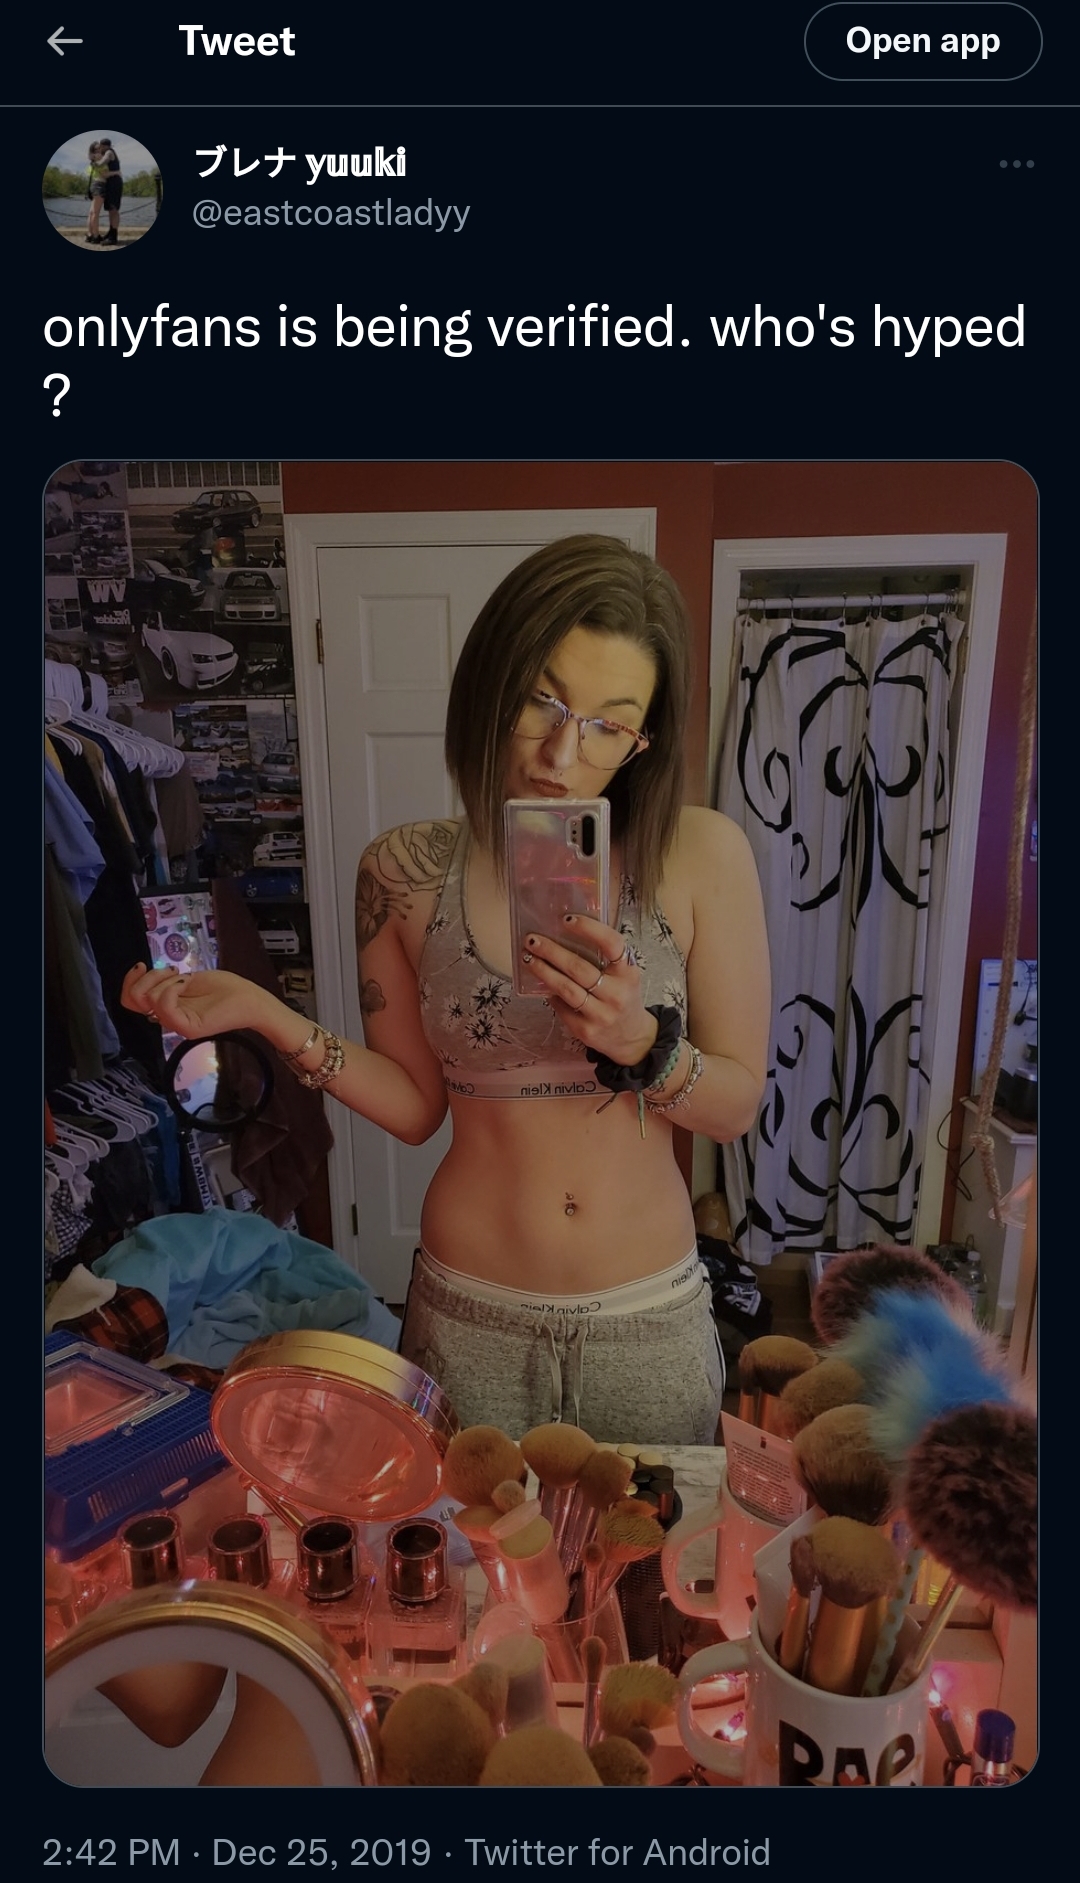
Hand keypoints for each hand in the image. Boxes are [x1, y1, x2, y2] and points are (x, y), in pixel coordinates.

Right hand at [121, 964, 273, 1041]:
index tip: (142, 965)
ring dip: (164, 980)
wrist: (249, 999)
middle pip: (132, 1000)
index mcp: (165, 1007)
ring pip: (149, 999)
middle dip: (147, 978)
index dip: (129, 981)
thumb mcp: (186, 979)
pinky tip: (186, 983)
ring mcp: (176, 1024)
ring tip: (186, 979)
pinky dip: (171, 989)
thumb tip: (142, 979)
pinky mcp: (187, 1027)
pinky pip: (165, 1007)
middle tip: (172, 972)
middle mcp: (167, 1017)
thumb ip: (164, 983)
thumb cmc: (223, 988)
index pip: (130, 1000)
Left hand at [521, 913, 657, 1064]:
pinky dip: (550, 994)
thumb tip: (566, 933)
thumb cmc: (623, 996)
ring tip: (529, 959)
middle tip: (533, 940)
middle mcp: (617, 994)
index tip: (566, 919)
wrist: (632, 1037)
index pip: (612, 945)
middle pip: (579, 968)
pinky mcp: (587, 1031)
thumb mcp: (624, 975)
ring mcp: (601, 1014)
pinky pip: (561, 1008)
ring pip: (566, 989)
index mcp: (628, 973)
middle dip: (552, 951)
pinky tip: (542, 984)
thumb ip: (606, 958)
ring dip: (544, 971)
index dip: (589, 929)